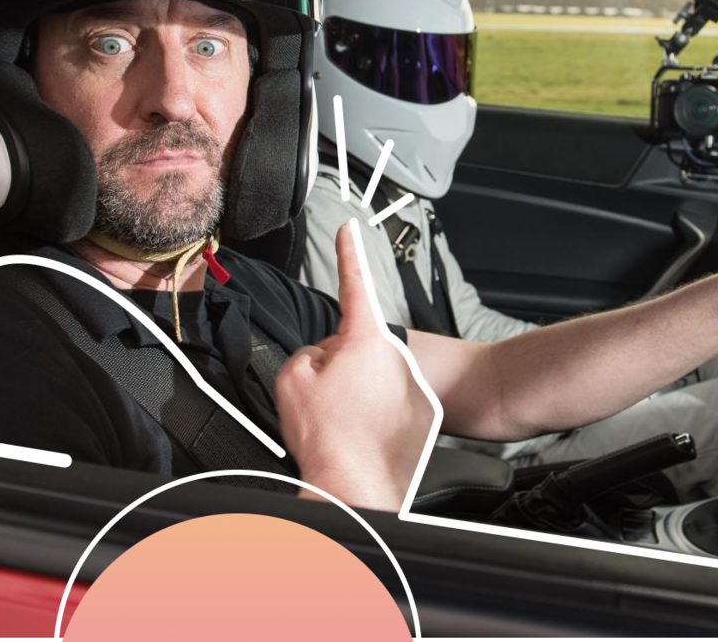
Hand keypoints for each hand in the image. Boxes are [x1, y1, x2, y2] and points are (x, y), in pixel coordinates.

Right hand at [276, 222, 434, 510]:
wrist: (355, 487)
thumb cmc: (327, 437)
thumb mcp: (294, 380)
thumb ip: (309, 352)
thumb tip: (324, 356)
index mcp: (365, 339)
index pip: (355, 283)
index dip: (348, 253)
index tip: (350, 230)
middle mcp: (396, 357)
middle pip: (359, 347)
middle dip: (341, 366)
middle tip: (327, 400)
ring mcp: (412, 386)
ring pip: (374, 379)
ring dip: (358, 395)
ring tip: (346, 425)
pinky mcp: (423, 415)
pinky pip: (391, 405)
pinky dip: (376, 418)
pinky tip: (364, 437)